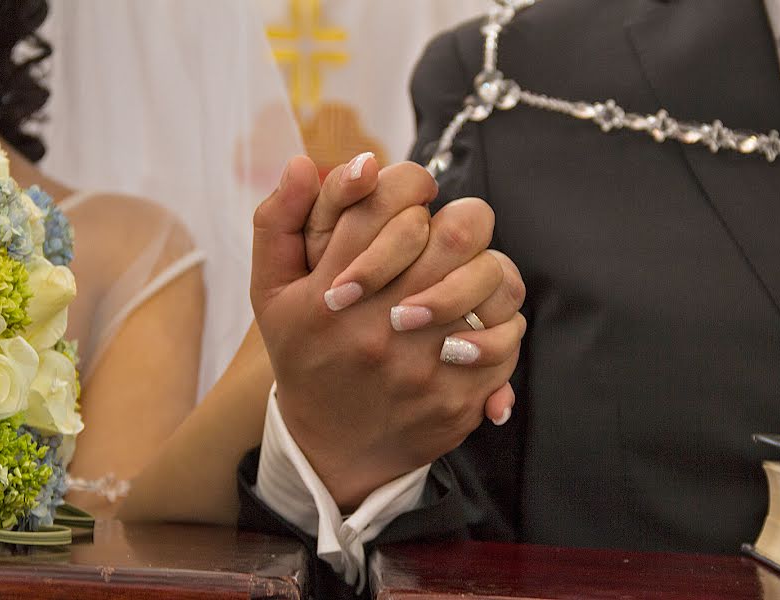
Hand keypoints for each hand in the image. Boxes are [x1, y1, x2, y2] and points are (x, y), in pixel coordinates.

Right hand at [251, 155, 525, 510]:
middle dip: (461, 221)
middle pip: (459, 232)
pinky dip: (500, 322)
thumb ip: (279, 221)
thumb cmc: (306, 356)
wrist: (332, 450)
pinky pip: (508, 336)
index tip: (414, 195)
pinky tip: (475, 324)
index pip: (391, 200)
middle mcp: (377, 324)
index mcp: (330, 289)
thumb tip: (304, 161)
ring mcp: (422, 364)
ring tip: (466, 278)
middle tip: (450, 234)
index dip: (412, 182)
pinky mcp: (456, 398)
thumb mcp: (271, 292)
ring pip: (492, 278)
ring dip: (484, 270)